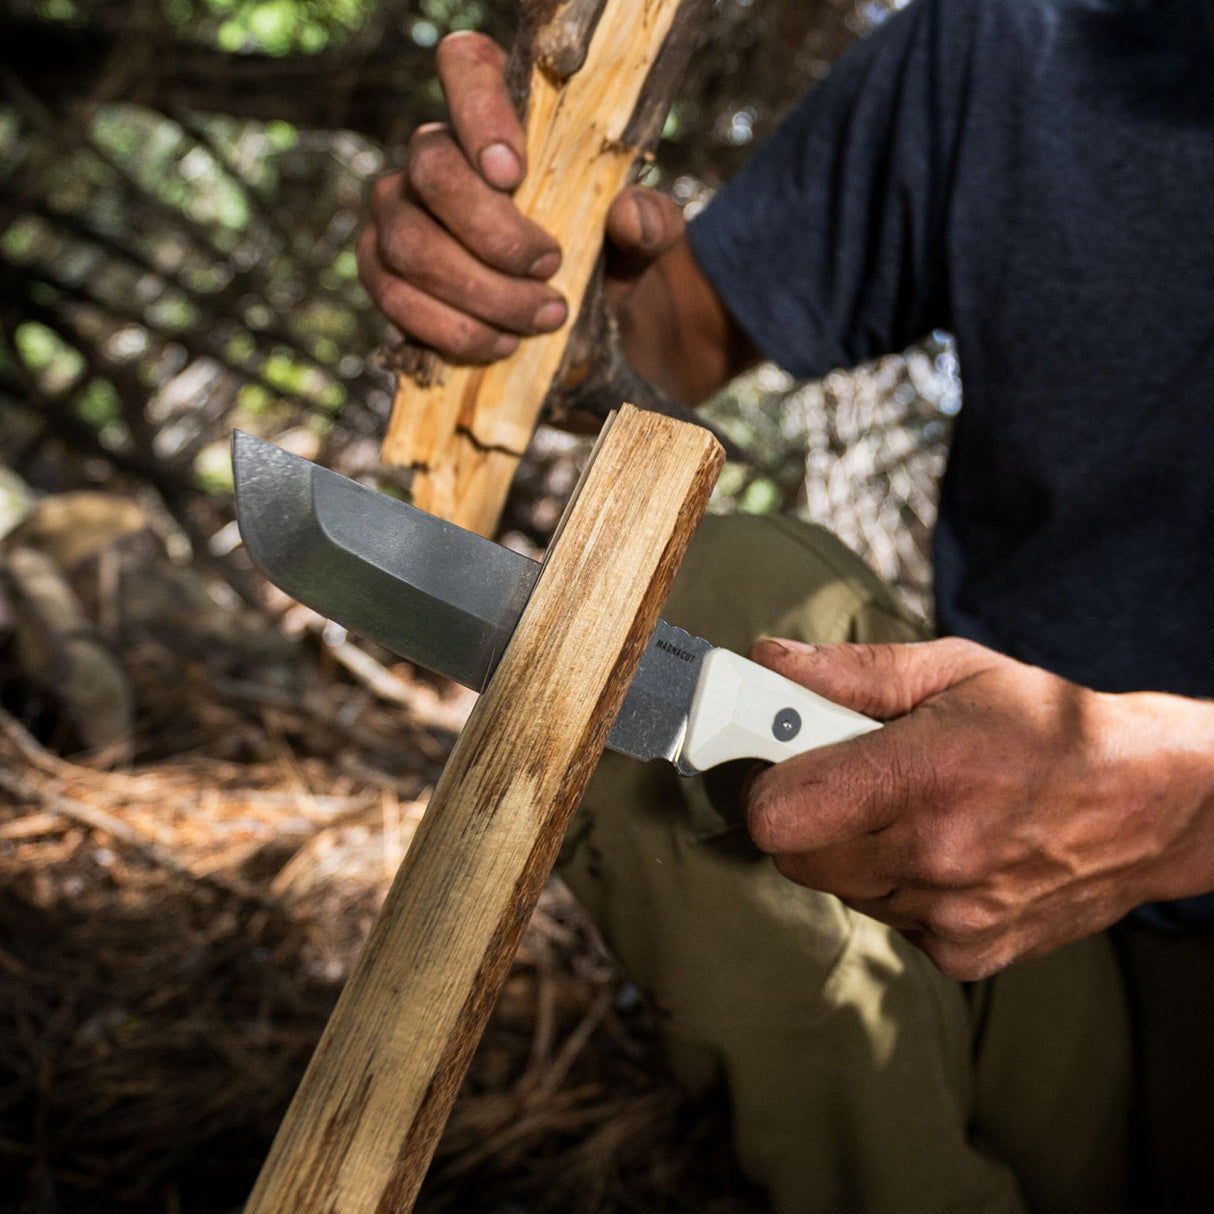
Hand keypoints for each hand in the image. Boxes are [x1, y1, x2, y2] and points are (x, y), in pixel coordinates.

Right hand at [357, 31, 684, 364]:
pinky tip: (501, 342)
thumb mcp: (643, 244)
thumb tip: (629, 212)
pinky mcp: (382, 275)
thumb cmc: (602, 261)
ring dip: (481, 294)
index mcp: (495, 118)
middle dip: (495, 237)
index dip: (480, 111)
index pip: (465, 67)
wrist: (576, 328)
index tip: (516, 172)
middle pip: (433, 172)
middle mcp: (431, 156)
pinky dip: (455, 330)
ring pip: (411, 245)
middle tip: (550, 271)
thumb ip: (652, 224)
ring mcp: (397, 215)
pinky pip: (395, 299)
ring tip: (538, 319)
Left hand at [744, 637, 1213, 978]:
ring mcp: (952, 915)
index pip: (776, 814)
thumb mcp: (951, 670)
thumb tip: (766, 660)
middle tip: (852, 778)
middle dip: (806, 814)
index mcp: (923, 775)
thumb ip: (849, 672)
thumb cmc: (1045, 724)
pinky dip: (897, 887)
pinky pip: (888, 919)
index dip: (767, 783)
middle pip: (794, 858)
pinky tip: (945, 851)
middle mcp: (935, 856)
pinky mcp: (967, 954)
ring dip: (854, 851)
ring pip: (840, 889)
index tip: (784, 758)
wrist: (1150, 802)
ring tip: (913, 809)